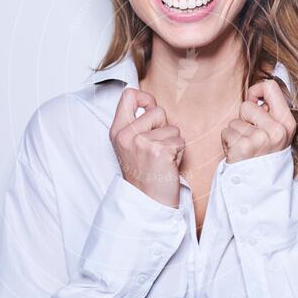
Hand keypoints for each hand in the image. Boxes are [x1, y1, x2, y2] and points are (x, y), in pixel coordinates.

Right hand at [109, 87, 184, 207]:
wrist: (148, 201)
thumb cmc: (144, 173)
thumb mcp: (130, 145)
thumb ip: (137, 123)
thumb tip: (150, 102)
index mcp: (117, 131)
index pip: (128, 95)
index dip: (145, 98)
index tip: (150, 111)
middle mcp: (126, 135)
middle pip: (157, 110)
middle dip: (164, 127)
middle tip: (156, 148)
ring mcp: (141, 143)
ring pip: (172, 128)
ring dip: (173, 144)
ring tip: (162, 159)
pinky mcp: (159, 151)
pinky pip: (180, 141)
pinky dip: (179, 154)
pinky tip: (168, 165)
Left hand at [220, 79, 296, 163]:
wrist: (258, 188)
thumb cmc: (263, 156)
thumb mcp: (276, 134)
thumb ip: (269, 113)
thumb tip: (255, 92)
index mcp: (287, 123)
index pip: (271, 87)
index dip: (256, 90)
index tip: (253, 101)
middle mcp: (277, 130)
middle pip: (247, 105)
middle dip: (243, 119)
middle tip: (250, 136)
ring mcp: (260, 139)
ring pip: (234, 121)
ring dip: (235, 133)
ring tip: (244, 147)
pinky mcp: (243, 146)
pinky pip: (226, 132)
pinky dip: (227, 142)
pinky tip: (237, 153)